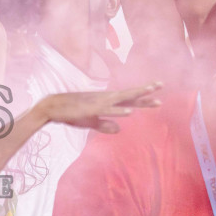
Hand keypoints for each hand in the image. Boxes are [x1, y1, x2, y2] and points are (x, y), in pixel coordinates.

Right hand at [35, 83, 161, 133]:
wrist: (53, 107)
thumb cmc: (71, 113)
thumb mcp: (91, 121)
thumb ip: (105, 125)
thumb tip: (120, 129)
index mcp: (106, 101)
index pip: (129, 100)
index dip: (143, 99)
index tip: (158, 96)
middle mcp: (106, 98)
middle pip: (130, 95)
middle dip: (146, 91)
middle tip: (162, 85)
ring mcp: (100, 102)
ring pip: (123, 98)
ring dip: (138, 96)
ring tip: (152, 94)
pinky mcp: (92, 109)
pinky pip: (109, 110)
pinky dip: (120, 111)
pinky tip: (130, 112)